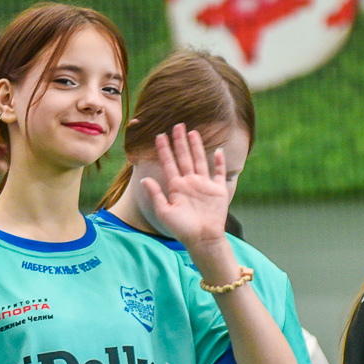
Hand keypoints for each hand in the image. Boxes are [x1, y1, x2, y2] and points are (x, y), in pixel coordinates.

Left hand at [142, 125, 229, 255]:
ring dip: (197, 147)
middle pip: (184, 157)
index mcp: (176, 187)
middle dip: (179, 142)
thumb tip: (144, 179)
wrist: (203, 239)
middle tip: (177, 125)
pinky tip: (217, 150)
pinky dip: (219, 162)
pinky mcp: (219, 190)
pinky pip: (220, 173)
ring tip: (193, 132)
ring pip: (200, 160)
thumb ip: (156, 195)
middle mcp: (190, 183)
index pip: (169, 163)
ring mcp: (204, 185)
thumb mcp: (164, 212)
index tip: (159, 136)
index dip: (164, 150)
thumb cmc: (182, 229)